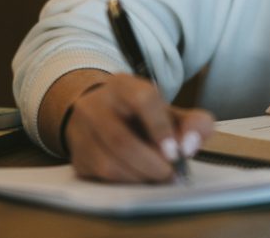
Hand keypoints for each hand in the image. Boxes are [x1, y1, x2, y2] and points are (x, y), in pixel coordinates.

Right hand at [42, 70, 214, 182]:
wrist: (99, 114)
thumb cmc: (141, 116)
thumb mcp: (169, 112)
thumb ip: (192, 124)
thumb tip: (190, 145)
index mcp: (124, 86)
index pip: (142, 99)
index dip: (160, 128)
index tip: (176, 152)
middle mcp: (96, 104)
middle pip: (121, 139)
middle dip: (151, 163)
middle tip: (171, 173)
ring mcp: (82, 131)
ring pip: (109, 163)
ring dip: (140, 176)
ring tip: (158, 177)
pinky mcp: (77, 156)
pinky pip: (101, 177)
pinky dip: (126, 182)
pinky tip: (139, 178)